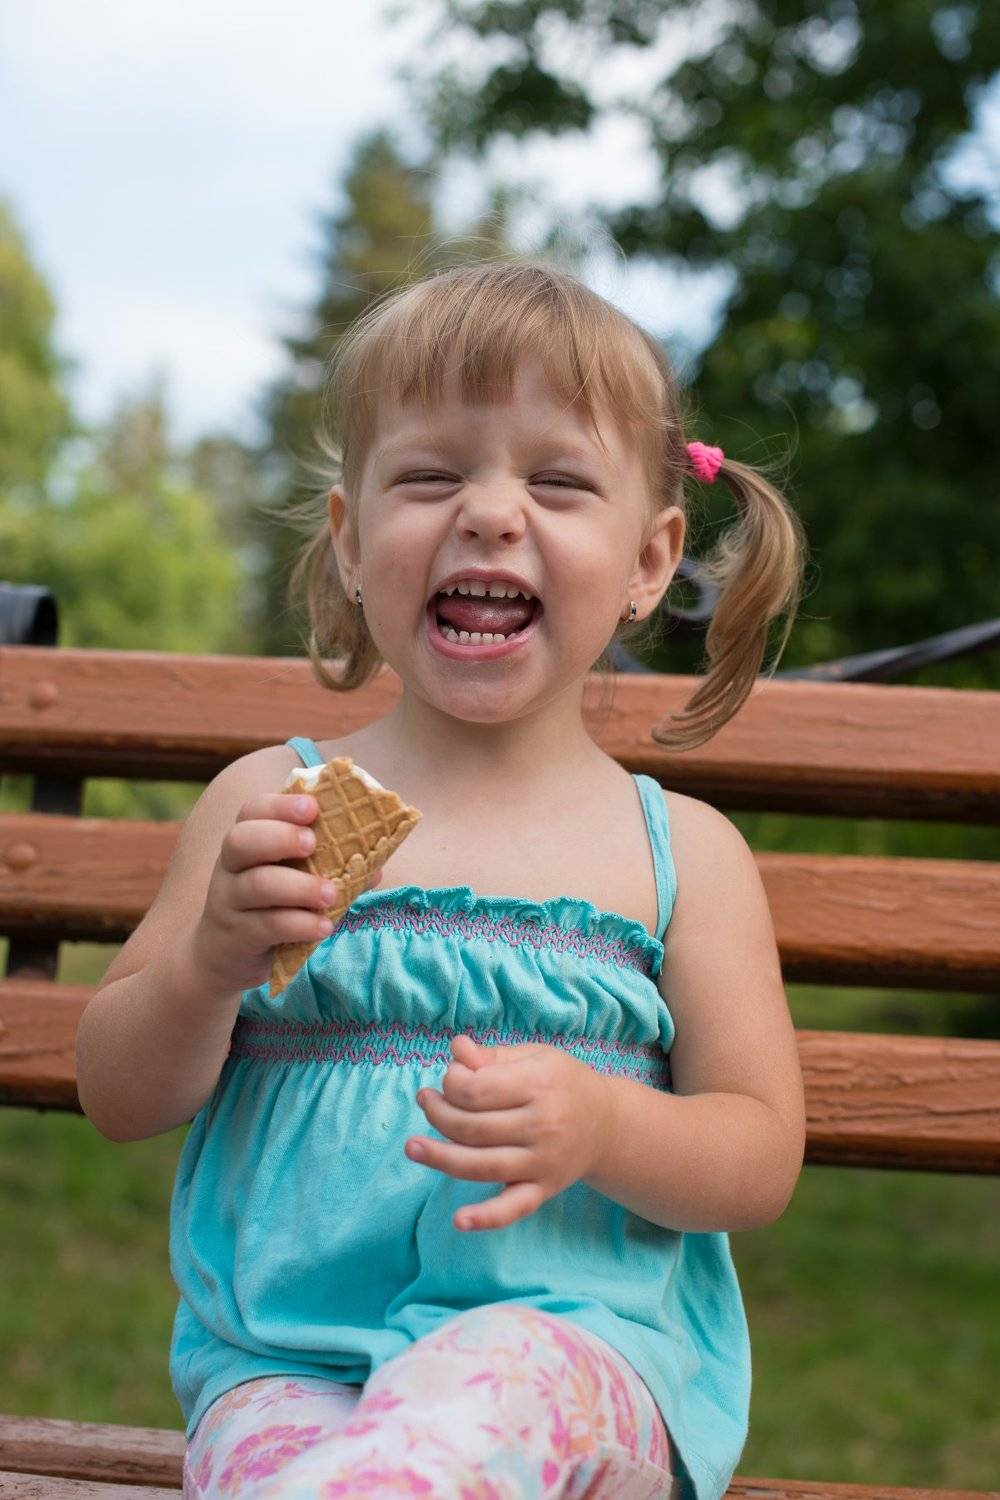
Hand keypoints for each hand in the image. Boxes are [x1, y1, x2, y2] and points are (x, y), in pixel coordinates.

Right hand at [191, 791, 381, 992]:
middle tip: (313, 844)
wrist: (224, 956)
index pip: (253, 810)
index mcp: (247, 841)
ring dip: (299, 887)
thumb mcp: (291, 879)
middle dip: (280, 837)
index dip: (281, 805)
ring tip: (331, 894)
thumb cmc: (268, 905)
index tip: (312, 808)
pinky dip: (299, 924)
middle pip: (241, 840)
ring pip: (256, 885)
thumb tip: (375, 866)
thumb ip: (328, 867)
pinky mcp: (237, 935)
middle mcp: (232, 866)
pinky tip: (323, 927)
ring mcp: (229, 901)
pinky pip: (266, 925)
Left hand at [406, 1033, 613, 1231]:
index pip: (476, 1089)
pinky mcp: (543, 1190)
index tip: (450, 1079)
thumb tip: (456, 1049)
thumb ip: (492, 1056)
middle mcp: (542, 1125)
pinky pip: (512, 1208)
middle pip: (471, 1127)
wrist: (606, 1124)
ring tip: (413, 1147)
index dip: (450, 1083)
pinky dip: (486, 1218)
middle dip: (438, 1114)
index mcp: (539, 1084)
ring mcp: (542, 1162)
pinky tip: (459, 1220)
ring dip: (439, 1158)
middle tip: (426, 1101)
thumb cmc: (561, 1083)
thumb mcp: (534, 1056)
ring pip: (480, 1165)